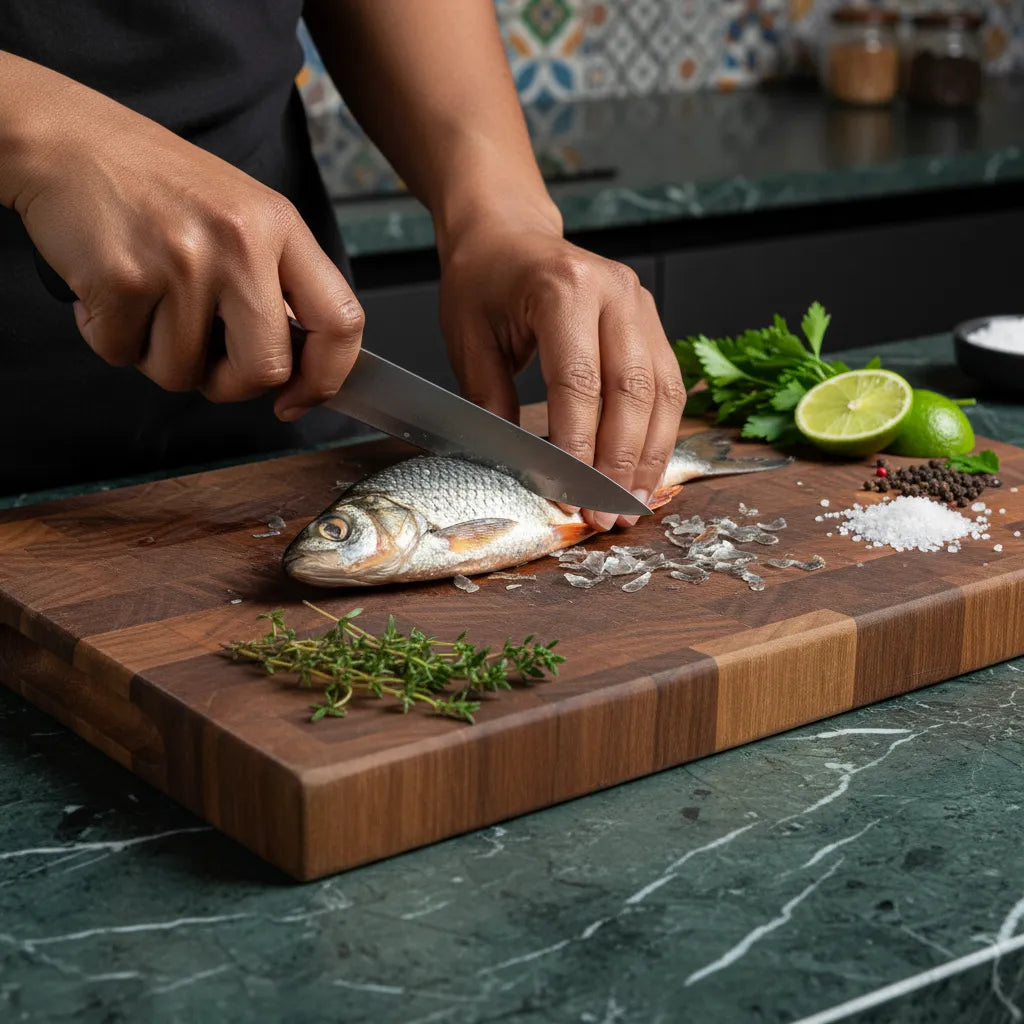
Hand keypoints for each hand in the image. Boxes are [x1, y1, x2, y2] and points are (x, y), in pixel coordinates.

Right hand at [5, 58, 361, 417]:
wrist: (66, 139)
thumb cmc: (155, 184)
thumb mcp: (242, 215)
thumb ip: (277, 283)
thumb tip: (298, 366)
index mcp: (279, 226)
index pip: (340, 321)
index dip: (324, 379)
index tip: (297, 399)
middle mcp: (240, 243)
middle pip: (265, 370)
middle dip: (231, 385)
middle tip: (207, 359)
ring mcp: (183, 262)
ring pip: (184, 374)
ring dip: (158, 355)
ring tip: (147, 300)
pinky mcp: (124, 279)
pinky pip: (124, 355)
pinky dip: (109, 337)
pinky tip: (112, 291)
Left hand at [439, 222, 685, 530]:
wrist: (508, 232)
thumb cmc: (483, 281)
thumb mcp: (468, 339)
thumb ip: (490, 402)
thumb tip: (515, 467)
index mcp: (563, 289)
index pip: (579, 383)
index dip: (577, 448)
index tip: (569, 495)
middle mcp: (614, 293)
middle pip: (632, 393)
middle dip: (619, 464)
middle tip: (606, 515)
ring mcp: (641, 305)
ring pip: (662, 394)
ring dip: (649, 457)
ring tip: (633, 505)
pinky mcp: (652, 322)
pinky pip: (668, 386)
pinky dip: (660, 434)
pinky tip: (645, 470)